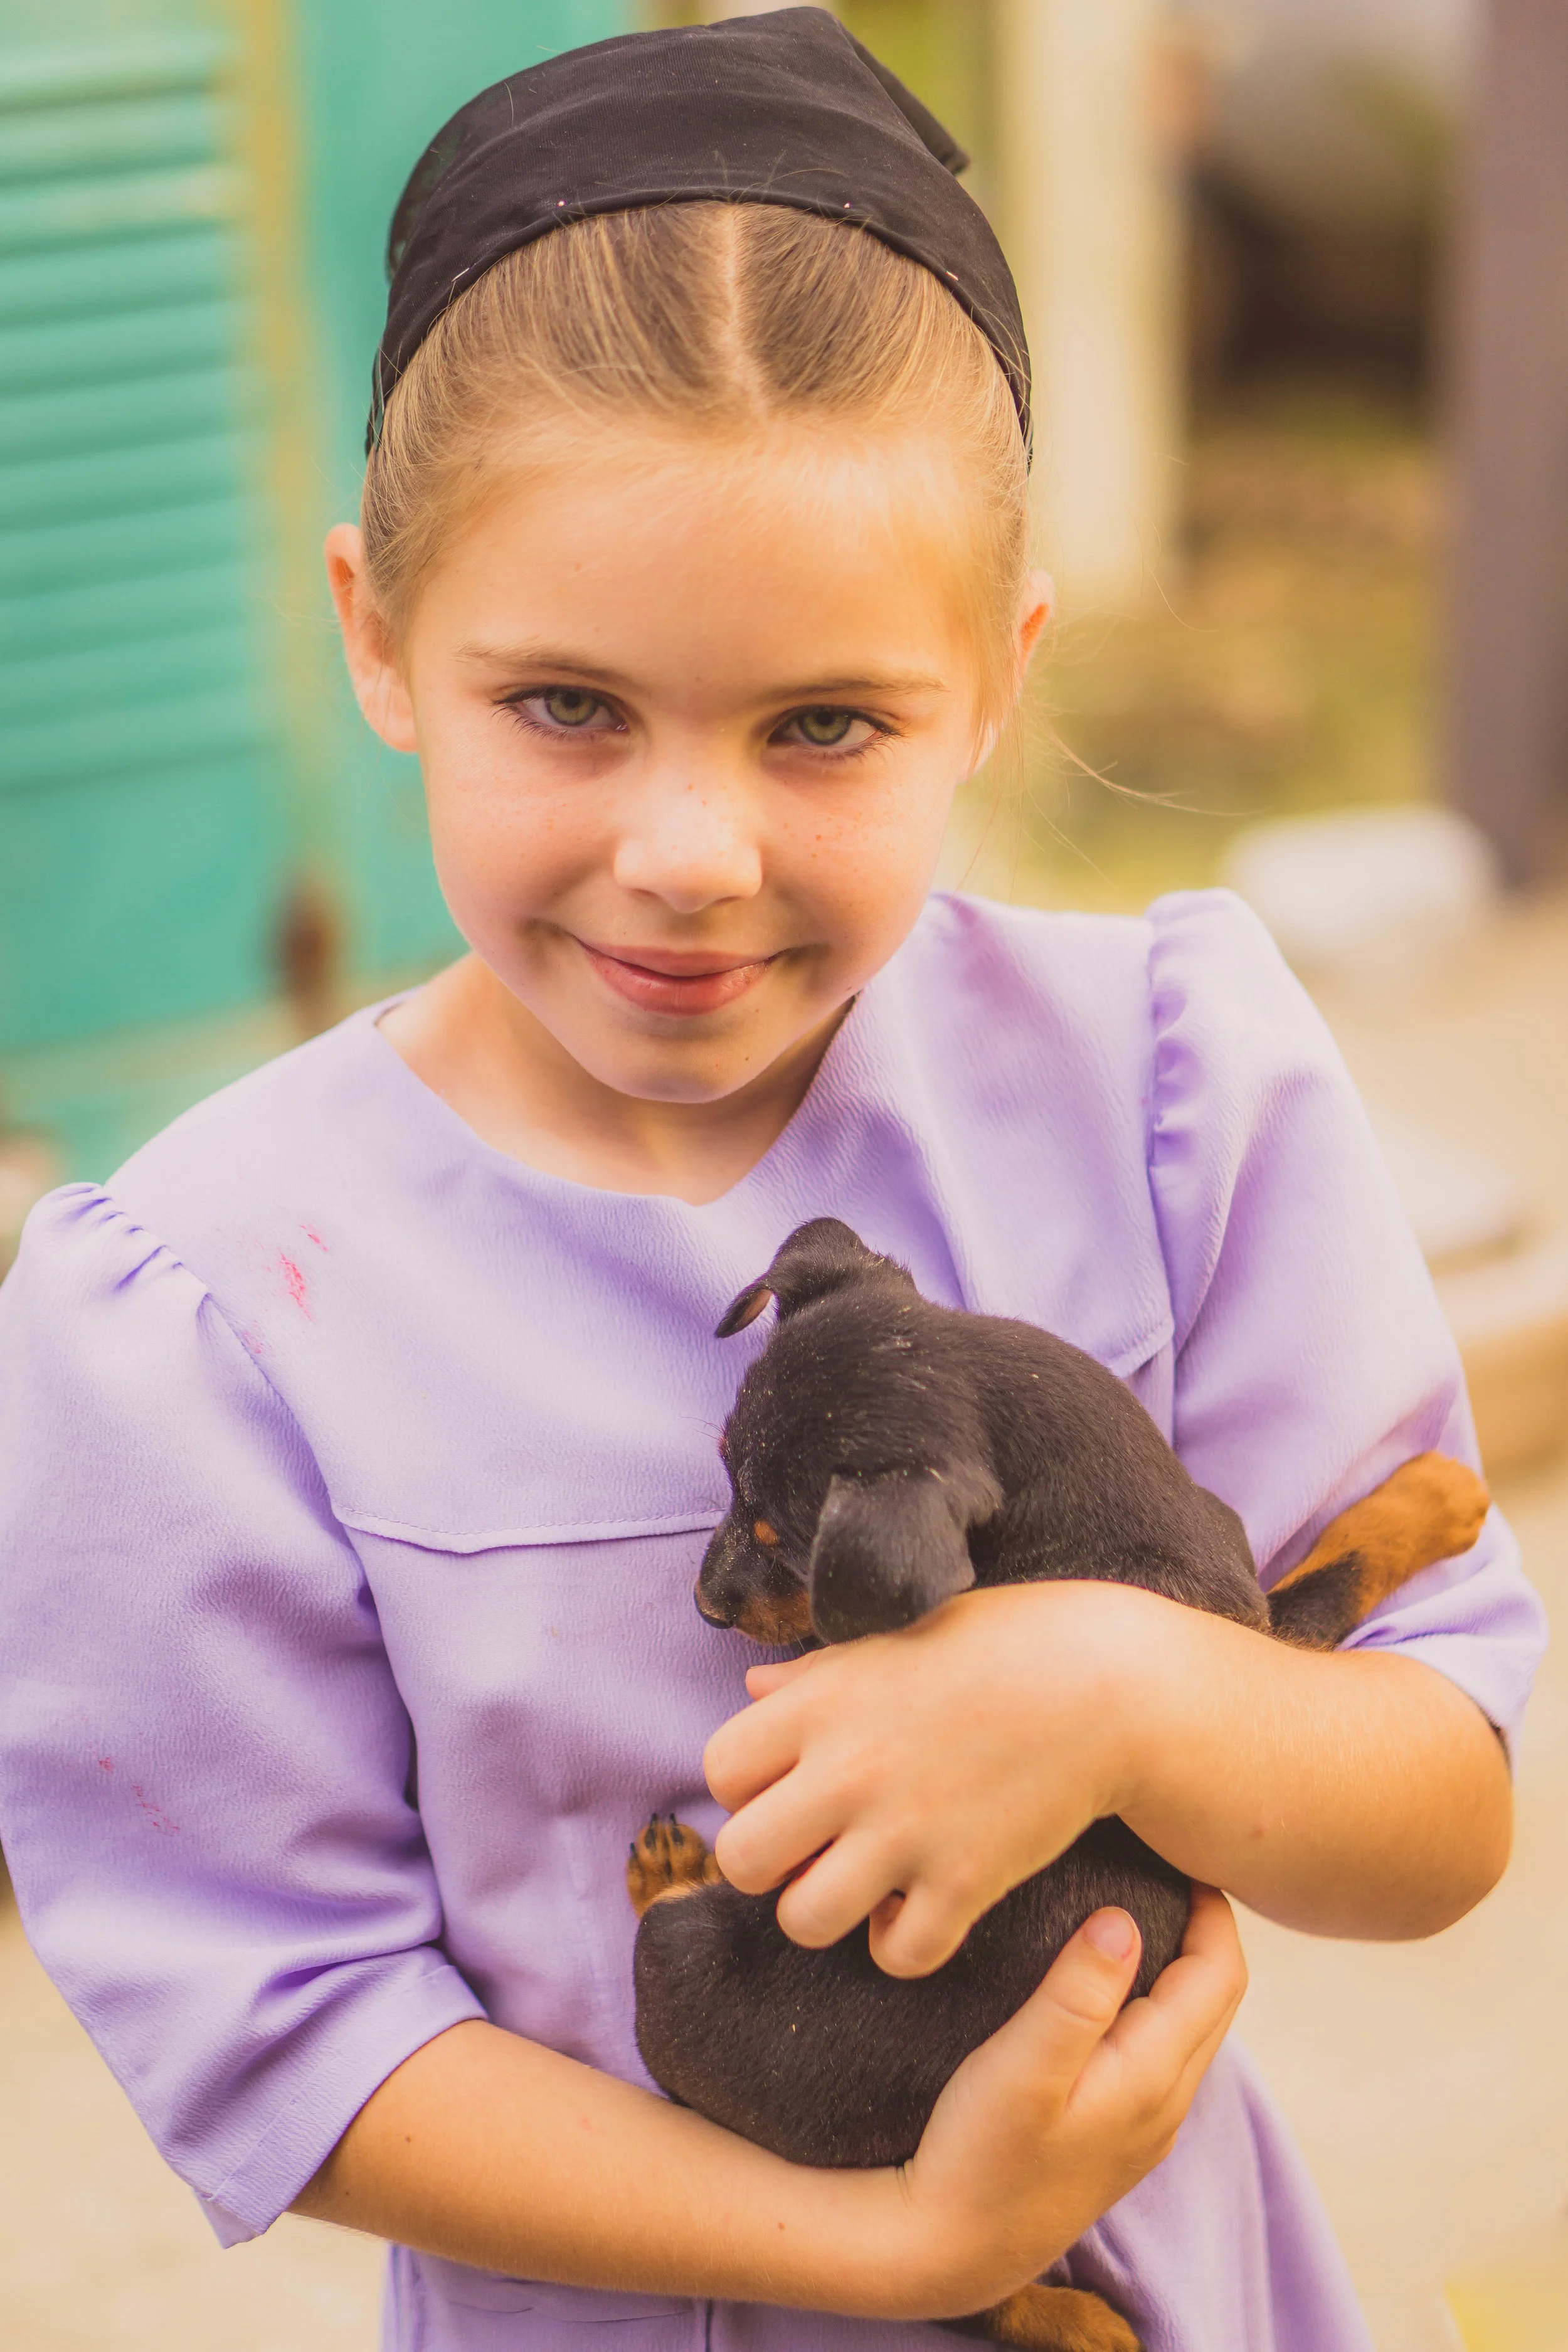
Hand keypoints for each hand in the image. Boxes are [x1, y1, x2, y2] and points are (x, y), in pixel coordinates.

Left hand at [705, 1581, 1165, 1974]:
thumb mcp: (894, 1640)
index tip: (789, 1785)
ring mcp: (906, 1832)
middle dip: (769, 1862)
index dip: (747, 1787)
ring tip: (863, 1881)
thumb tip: (753, 1688)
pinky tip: (925, 1903)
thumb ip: (815, 1675)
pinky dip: (905, 1941)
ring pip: (803, 1920)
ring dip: (827, 1910)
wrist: (1107, 1684)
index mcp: (822, 1702)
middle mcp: (849, 1770)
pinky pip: (897, 1954)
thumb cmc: (998, 1646)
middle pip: (740, 1859)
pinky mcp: (966, 1882)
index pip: (720, 1772)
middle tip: (813, 1847)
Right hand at [872, 1887, 1246, 2320]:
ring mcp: (1141, 2127)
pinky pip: (1157, 2053)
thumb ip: (1077, 1995)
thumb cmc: (978, 2154)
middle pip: (1213, 1999)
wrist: (950, 2249)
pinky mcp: (1112, 2137)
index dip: (1211, 1909)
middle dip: (1201, 1929)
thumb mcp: (1023, 2069)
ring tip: (1136, 1906)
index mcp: (1154, 2079)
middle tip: (1163, 1863)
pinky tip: (1104, 1983)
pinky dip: (1151, 2003)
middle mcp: (1164, 2106)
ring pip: (1187, 2028)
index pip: (1218, 1976)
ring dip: (1176, 1966)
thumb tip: (1123, 1919)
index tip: (1179, 1851)